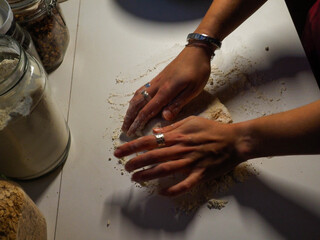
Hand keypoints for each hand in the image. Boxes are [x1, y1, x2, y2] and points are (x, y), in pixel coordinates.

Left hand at [114, 116, 251, 195]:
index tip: (119, 151)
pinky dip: (173, 190)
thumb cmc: (213, 130)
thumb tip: (156, 132)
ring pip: (164, 169)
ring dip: (148, 174)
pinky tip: (162, 192)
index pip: (149, 141)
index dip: (132, 147)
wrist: (235, 140)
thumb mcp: (192, 121)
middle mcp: (181, 149)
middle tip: (125, 167)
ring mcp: (191, 162)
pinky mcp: (200, 174)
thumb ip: (172, 127)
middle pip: (153, 156)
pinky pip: (185, 184)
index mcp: (178, 136)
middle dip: (136, 161)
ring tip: (135, 178)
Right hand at [122, 46, 211, 135]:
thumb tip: (164, 117)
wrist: (196, 52)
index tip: (131, 132)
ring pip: (137, 96)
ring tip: (126, 119)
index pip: (147, 110)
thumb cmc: (197, 71)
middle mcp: (157, 86)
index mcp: (165, 91)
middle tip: (124, 129)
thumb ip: (177, 104)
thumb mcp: (193, 90)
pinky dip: (134, 99)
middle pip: (137, 103)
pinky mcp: (157, 78)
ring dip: (130, 109)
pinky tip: (134, 103)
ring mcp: (156, 81)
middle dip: (129, 117)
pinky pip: (141, 90)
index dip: (138, 122)